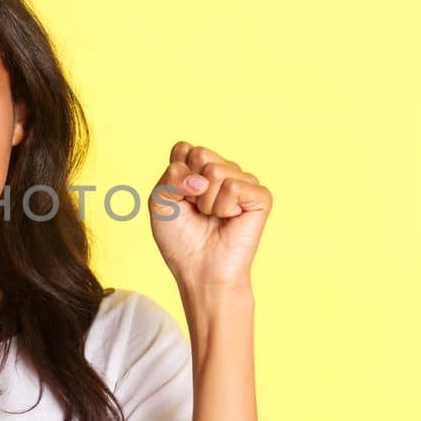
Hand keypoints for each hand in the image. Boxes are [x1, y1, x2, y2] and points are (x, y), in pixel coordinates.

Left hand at [148, 141, 273, 289]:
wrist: (200, 271)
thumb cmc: (180, 240)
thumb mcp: (160, 203)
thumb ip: (171, 177)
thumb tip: (205, 177)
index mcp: (200, 168)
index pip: (183, 149)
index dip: (175, 176)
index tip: (180, 200)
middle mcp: (224, 170)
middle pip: (200, 154)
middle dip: (190, 187)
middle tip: (197, 210)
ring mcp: (243, 182)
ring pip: (216, 171)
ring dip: (206, 201)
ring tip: (213, 217)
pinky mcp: (260, 196)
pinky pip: (233, 186)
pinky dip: (223, 207)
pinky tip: (229, 220)